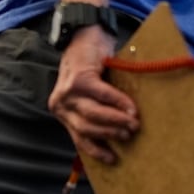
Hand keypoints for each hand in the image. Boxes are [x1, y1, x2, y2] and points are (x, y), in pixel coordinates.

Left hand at [48, 25, 137, 164]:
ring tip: (133, 123)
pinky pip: (102, 95)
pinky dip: (119, 102)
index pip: (78, 138)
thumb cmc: (91, 66)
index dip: (96, 150)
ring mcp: (67, 92)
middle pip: (86, 128)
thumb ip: (93, 111)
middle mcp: (59, 104)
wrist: (85, 35)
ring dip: (116, 120)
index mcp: (61, 112)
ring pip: (93, 114)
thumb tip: (118, 133)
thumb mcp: (87, 94)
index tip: (113, 159)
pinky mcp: (79, 79)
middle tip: (130, 134)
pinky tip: (131, 108)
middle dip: (110, 134)